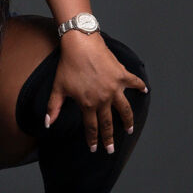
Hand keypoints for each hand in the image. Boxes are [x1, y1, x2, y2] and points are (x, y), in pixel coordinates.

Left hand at [44, 35, 147, 152]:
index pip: (91, 127)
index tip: (94, 149)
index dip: (93, 140)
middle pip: (108, 123)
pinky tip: (145, 91)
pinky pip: (134, 82)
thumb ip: (53, 107)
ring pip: (125, 109)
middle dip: (110, 138)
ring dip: (128, 121)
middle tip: (112, 149)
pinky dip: (141, 87)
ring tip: (129, 129)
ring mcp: (115, 88)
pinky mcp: (121, 75)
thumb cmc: (68, 64)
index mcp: (88, 103)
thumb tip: (47, 123)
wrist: (80, 44)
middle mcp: (103, 98)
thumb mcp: (58, 87)